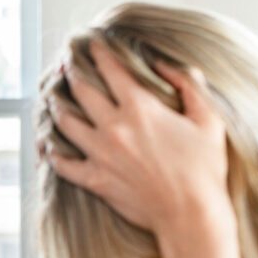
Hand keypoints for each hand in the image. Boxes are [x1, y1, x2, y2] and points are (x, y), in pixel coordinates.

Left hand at [46, 40, 229, 237]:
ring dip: (57, 106)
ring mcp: (100, 155)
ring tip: (53, 97)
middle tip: (65, 62)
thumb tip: (167, 63)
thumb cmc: (204, 168)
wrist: (191, 214)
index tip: (92, 43)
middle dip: (71, 71)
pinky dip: (53, 153)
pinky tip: (48, 145)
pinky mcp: (95, 180)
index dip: (99, 52)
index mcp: (140, 108)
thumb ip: (190, 85)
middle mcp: (114, 127)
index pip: (111, 70)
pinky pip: (63, 164)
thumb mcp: (208, 119)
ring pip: (65, 123)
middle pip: (82, 91)